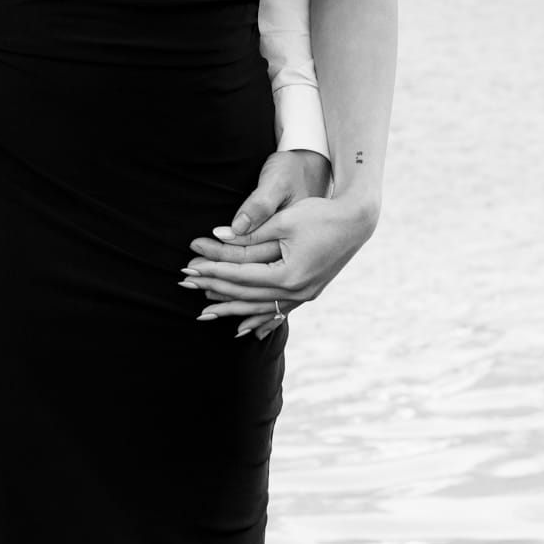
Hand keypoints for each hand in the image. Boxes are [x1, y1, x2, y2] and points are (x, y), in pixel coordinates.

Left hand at [179, 192, 377, 339]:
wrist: (356, 220)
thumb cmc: (320, 213)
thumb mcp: (283, 219)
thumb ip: (250, 232)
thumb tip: (218, 235)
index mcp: (289, 275)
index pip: (240, 277)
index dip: (212, 271)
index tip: (189, 268)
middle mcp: (298, 292)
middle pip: (247, 296)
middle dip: (214, 291)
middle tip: (186, 287)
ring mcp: (305, 295)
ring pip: (261, 307)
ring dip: (232, 309)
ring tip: (206, 312)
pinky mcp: (308, 291)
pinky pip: (279, 310)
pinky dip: (260, 318)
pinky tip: (246, 329)